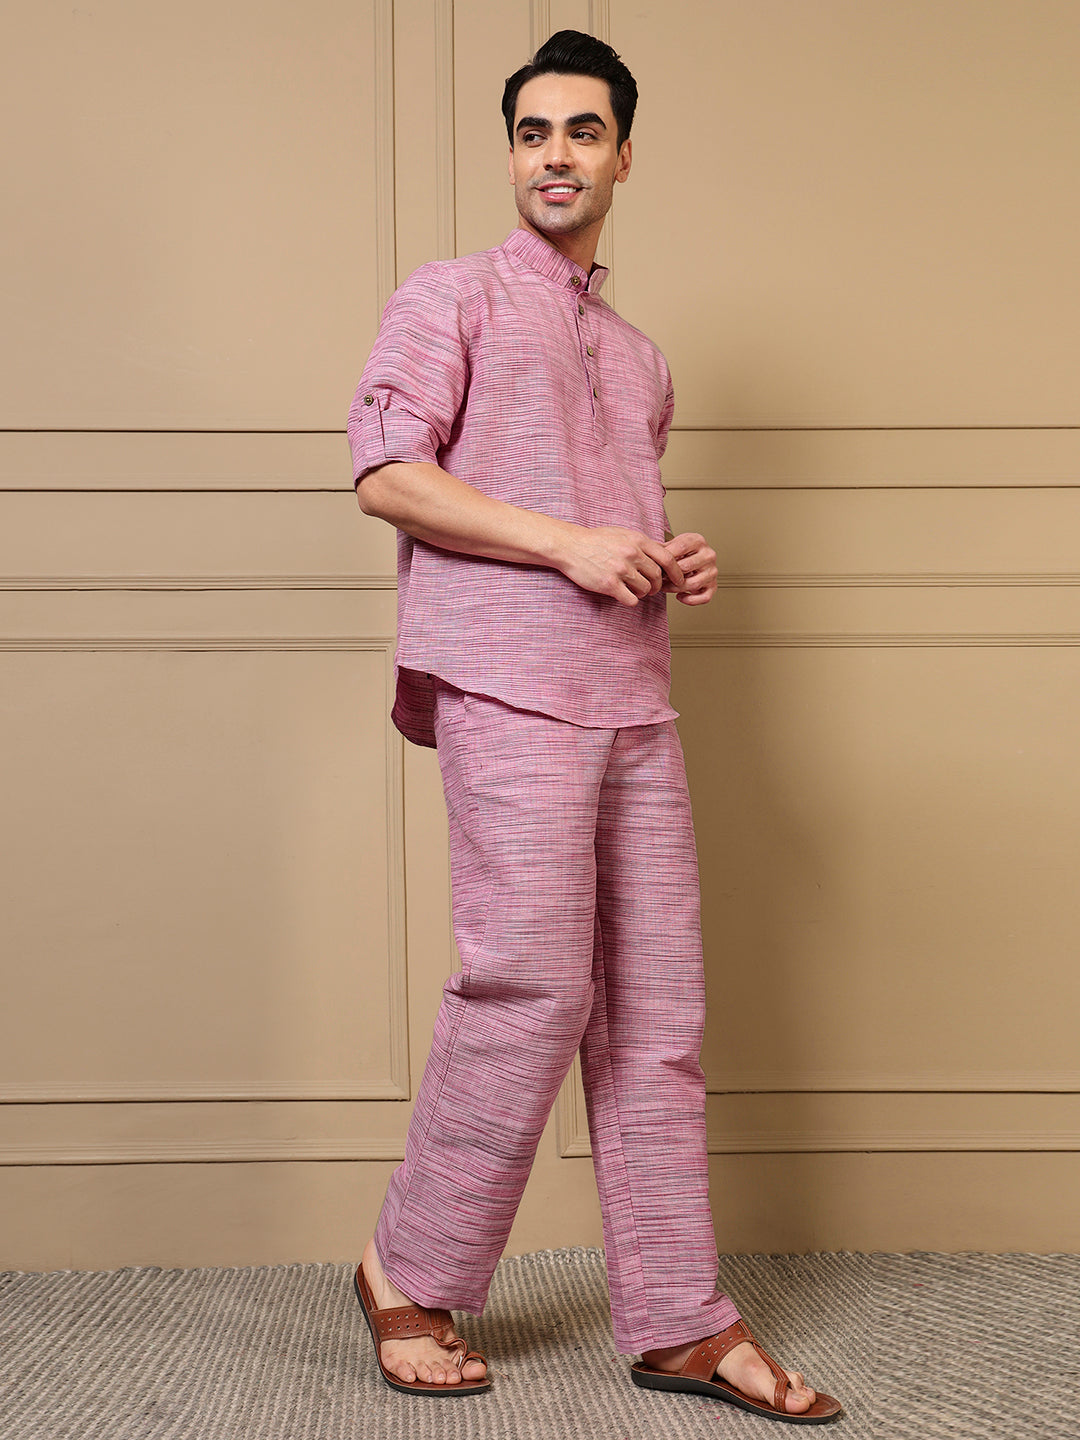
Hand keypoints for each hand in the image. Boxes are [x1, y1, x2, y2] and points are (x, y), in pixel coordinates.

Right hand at [556, 525, 684, 606]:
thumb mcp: (622, 533)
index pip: (668, 559)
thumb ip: (642, 543)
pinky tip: (623, 595)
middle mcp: (631, 554)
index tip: (678, 580)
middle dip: (657, 586)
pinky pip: (631, 600)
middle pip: (657, 577)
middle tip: (651, 589)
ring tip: (633, 590)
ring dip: (642, 593)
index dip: (676, 572)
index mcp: (637, 540)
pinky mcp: (609, 584)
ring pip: (646, 589)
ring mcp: (620, 569)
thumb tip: (664, 551)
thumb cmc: (595, 540)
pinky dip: (630, 600)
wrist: (569, 546)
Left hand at [661, 532, 717, 605]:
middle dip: (669, 575)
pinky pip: (704, 597)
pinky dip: (690, 600)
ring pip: (693, 583)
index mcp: (698, 541)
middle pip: (686, 567)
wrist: (694, 559)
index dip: (666, 557)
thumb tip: (649, 555)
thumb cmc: (683, 553)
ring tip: (666, 587)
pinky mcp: (713, 586)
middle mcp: (708, 555)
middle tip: (659, 578)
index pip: (681, 547)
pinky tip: (680, 596)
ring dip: (675, 589)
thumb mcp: (672, 545)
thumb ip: (662, 549)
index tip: (657, 564)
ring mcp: (712, 571)